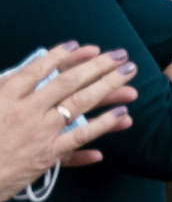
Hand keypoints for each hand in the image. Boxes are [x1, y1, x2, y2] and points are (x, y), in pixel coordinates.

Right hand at [2, 45, 137, 192]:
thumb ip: (7, 86)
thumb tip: (28, 72)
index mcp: (5, 95)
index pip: (39, 68)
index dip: (65, 56)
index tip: (85, 47)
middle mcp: (25, 110)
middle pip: (69, 81)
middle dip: (98, 66)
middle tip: (121, 55)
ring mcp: (38, 132)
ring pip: (80, 103)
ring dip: (108, 86)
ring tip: (129, 74)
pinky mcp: (47, 154)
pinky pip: (80, 136)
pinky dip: (103, 124)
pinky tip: (122, 114)